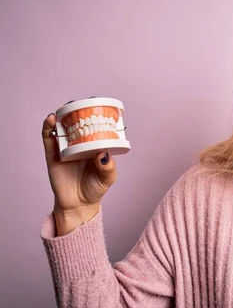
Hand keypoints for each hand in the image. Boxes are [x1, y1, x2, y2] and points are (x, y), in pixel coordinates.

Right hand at [41, 112, 116, 233]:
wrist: (79, 204)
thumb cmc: (95, 188)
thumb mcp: (108, 178)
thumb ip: (108, 167)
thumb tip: (103, 154)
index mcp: (95, 146)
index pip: (96, 126)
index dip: (97, 114)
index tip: (101, 104)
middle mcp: (80, 144)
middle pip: (78, 122)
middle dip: (80, 110)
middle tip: (84, 102)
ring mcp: (65, 148)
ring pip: (63, 127)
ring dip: (64, 115)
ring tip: (67, 107)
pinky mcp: (52, 154)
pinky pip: (48, 138)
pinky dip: (48, 127)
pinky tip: (51, 119)